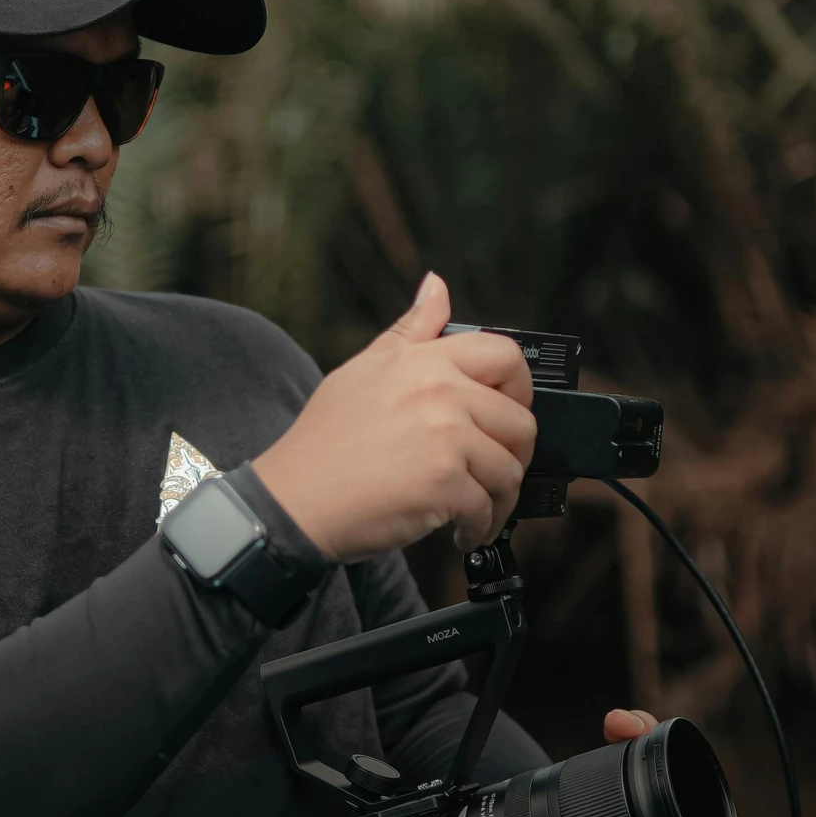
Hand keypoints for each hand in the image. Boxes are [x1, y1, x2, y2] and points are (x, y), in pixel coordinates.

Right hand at [249, 273, 536, 562]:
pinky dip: (479, 528)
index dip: (520, 389)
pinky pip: (489, 509)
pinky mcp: (445, 483)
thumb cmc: (324, 441)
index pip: (505, 356)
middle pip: (520, 422)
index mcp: (424, 361)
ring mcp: (445, 438)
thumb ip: (410, 330)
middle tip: (491, 473)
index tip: (507, 412)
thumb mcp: (363, 368)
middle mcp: (440, 393)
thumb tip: (437, 285)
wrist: (294, 499)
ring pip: (510, 470)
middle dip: (514, 455)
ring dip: (498, 500)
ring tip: (473, 510)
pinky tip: (458, 532)